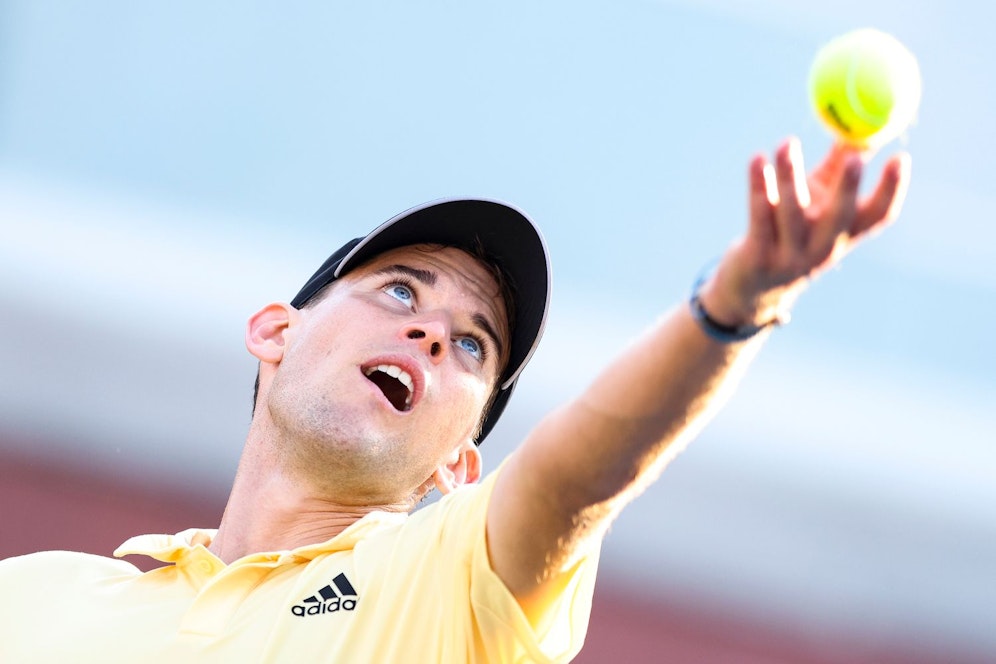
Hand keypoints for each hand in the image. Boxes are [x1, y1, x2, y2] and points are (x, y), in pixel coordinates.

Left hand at [700, 137, 911, 326]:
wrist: (751, 285)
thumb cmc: (789, 230)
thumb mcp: (817, 200)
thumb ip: (836, 166)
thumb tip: (860, 126)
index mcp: (844, 235)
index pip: (878, 217)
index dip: (892, 190)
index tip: (901, 157)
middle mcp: (823, 248)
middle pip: (841, 218)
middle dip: (849, 188)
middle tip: (855, 157)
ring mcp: (791, 256)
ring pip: (792, 212)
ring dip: (790, 175)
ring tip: (787, 142)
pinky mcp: (758, 256)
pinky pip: (760, 216)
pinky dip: (758, 185)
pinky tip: (757, 159)